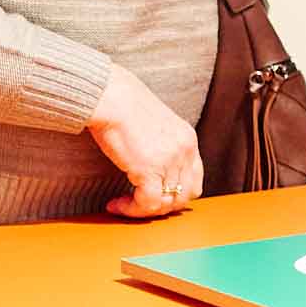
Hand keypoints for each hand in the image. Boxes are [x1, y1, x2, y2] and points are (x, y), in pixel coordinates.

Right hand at [88, 64, 201, 217]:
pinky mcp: (150, 170)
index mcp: (187, 139)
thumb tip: (147, 164)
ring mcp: (170, 161)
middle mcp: (184, 151)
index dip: (175, 193)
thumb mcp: (153, 125)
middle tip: (138, 204)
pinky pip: (148, 204)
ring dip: (144, 210)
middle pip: (185, 195)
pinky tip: (116, 204)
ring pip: (167, 203)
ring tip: (122, 204)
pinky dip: (133, 210)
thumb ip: (159, 145)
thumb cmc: (122, 105)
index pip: (194, 179)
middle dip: (161, 206)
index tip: (153, 196)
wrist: (111, 96)